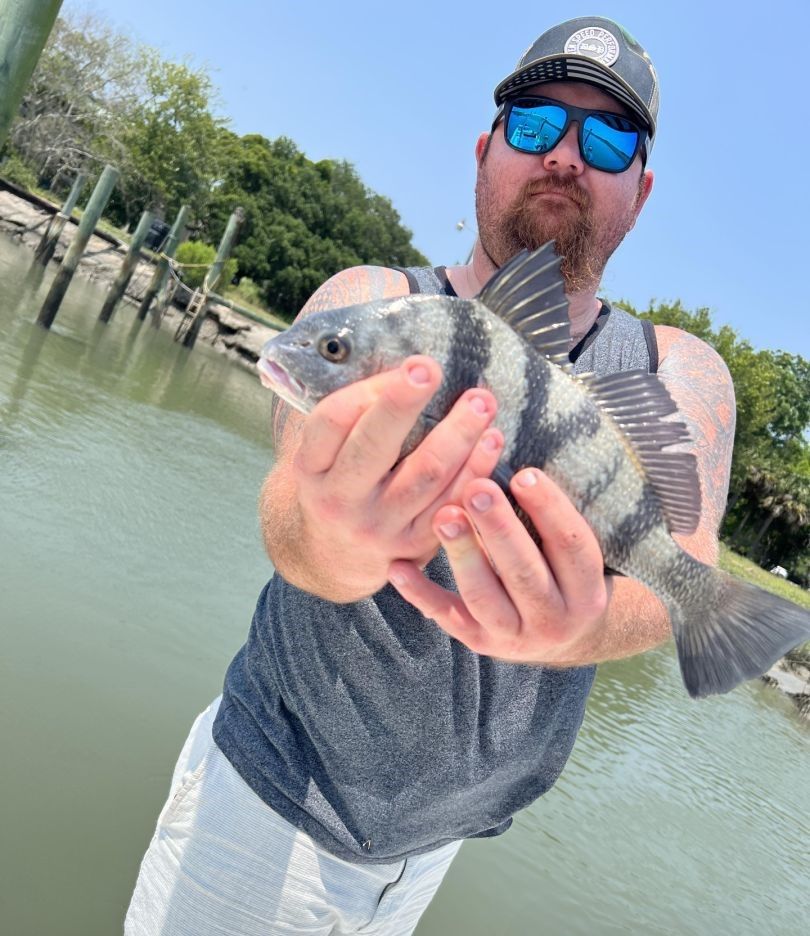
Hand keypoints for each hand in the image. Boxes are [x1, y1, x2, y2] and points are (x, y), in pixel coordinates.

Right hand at [291, 355, 504, 597]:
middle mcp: (339, 500)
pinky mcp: (413, 547)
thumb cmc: (340, 482)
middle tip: (432, 369)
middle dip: (404, 403)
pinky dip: (475, 471)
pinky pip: (450, 504)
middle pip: (375, 446)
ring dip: (458, 435)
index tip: (406, 365)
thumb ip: (351, 415)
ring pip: (424, 476)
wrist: (336, 556)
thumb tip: (401, 361)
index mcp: (311, 468)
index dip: (370, 390)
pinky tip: (492, 441)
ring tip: (482, 401)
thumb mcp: (325, 454)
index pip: (332, 421)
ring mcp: (378, 527)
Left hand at [388, 468, 609, 662]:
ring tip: (443, 517)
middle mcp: (555, 621)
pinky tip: (399, 566)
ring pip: (484, 596)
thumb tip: (512, 461)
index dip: (550, 509)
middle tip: (475, 488)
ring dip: (462, 554)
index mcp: (586, 592)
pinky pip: (448, 617)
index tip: (524, 473)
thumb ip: (550, 518)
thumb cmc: (559, 571)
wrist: (557, 637)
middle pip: (525, 572)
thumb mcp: (569, 554)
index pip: (572, 546)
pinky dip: (421, 593)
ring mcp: (515, 637)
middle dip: (499, 528)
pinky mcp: (479, 643)